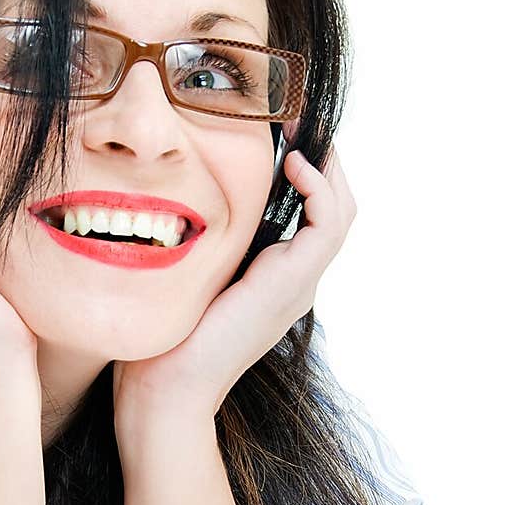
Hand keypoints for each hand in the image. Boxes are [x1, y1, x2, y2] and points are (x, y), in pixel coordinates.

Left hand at [113, 125, 355, 425]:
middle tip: (297, 116)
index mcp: (274, 276)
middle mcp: (295, 279)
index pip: (309, 212)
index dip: (303, 169)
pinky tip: (293, 162)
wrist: (167, 388)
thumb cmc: (163, 338)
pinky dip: (319, 186)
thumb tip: (172, 195)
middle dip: (322, 158)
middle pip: (335, 207)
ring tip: (300, 130)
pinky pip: (329, 222)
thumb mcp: (184, 274)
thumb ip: (196, 241)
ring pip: (341, 211)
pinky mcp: (296, 282)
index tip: (278, 130)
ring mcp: (300, 282)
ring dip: (327, 164)